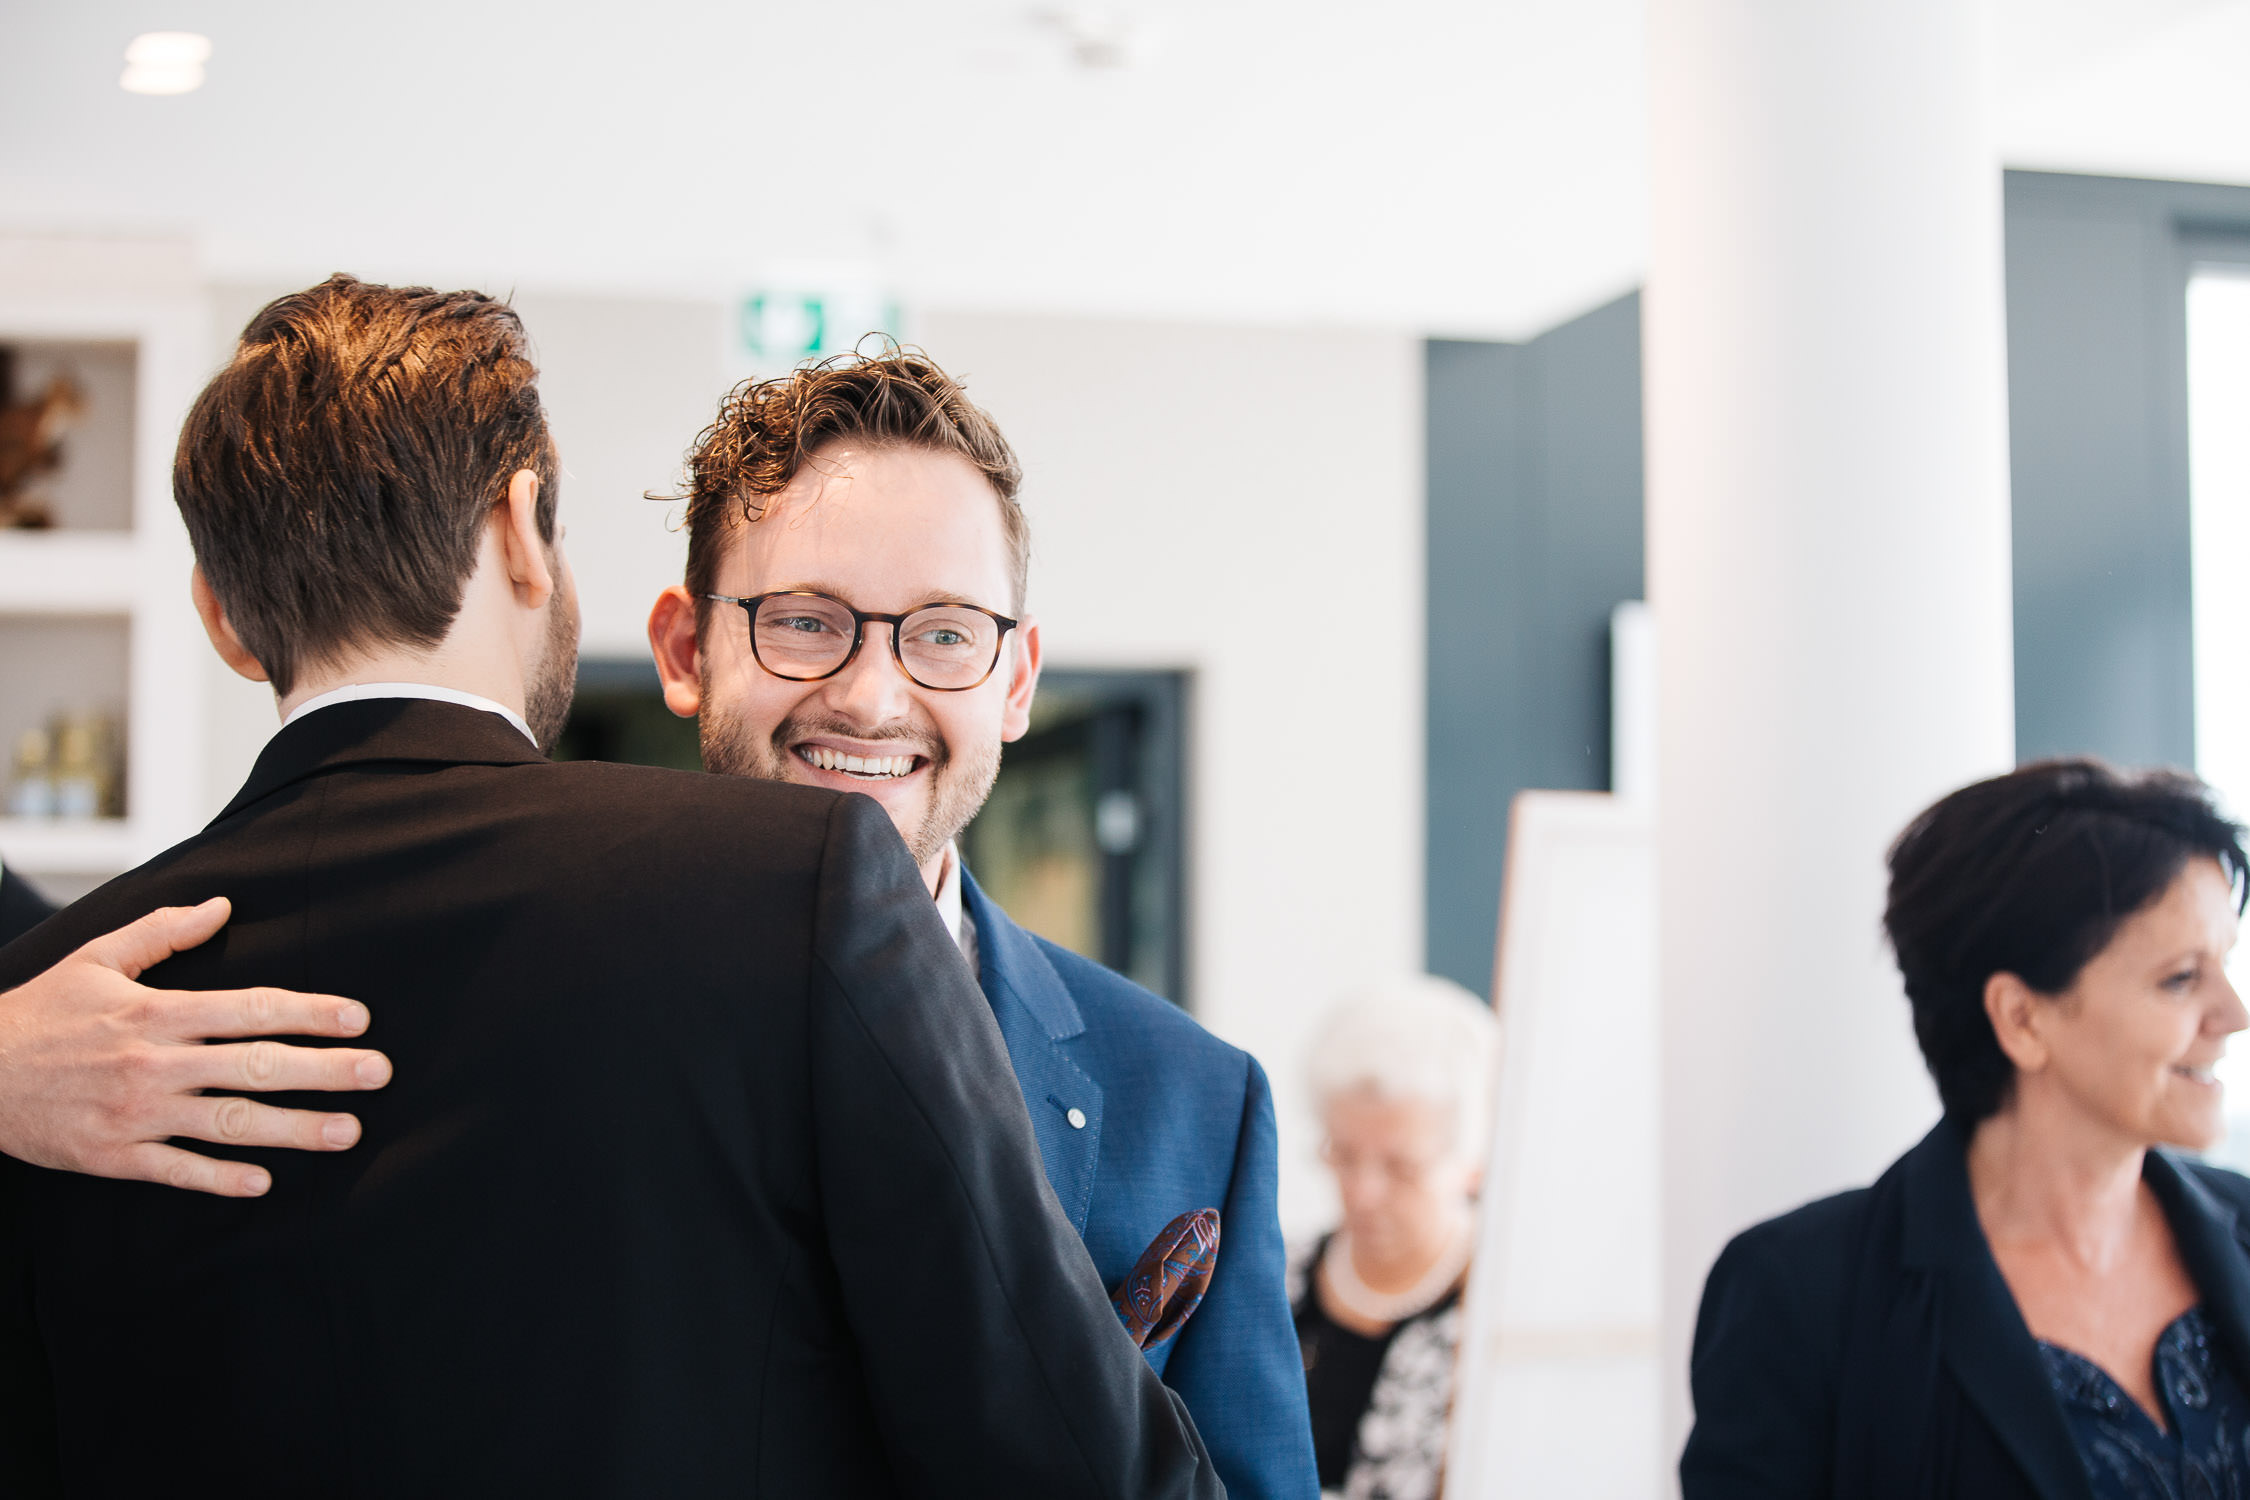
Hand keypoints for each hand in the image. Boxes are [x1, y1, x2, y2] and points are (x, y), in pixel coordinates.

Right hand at [0, 896, 390, 1196]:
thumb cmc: (42, 1013)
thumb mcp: (96, 959)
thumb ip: (163, 932)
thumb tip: (222, 905)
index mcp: (157, 1012)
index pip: (251, 1009)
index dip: (309, 1012)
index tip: (358, 1018)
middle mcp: (155, 1063)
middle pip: (256, 1066)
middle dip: (324, 1070)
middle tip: (379, 1073)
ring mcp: (136, 1113)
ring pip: (230, 1123)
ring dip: (293, 1130)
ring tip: (347, 1131)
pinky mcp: (113, 1155)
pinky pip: (177, 1170)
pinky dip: (221, 1177)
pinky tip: (265, 1182)